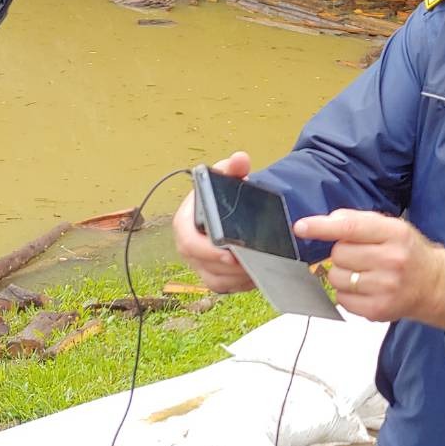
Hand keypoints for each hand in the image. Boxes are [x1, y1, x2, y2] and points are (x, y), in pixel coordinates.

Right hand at [172, 151, 256, 293]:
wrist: (230, 208)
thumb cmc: (225, 193)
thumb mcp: (230, 178)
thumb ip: (234, 168)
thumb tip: (240, 159)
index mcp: (185, 222)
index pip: (189, 241)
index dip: (208, 250)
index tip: (230, 254)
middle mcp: (187, 245)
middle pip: (203, 265)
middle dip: (228, 268)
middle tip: (252, 265)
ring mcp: (198, 262)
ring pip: (214, 279)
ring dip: (236, 278)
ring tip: (259, 271)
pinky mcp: (211, 274)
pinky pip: (223, 286)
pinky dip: (239, 284)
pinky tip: (257, 277)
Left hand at [294, 210, 444, 328]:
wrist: (434, 285)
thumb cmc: (409, 252)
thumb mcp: (392, 227)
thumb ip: (359, 220)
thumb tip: (328, 220)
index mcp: (394, 233)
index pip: (350, 228)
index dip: (322, 227)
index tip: (302, 227)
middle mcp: (391, 260)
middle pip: (339, 254)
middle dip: (342, 254)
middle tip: (361, 256)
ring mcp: (385, 287)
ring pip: (336, 278)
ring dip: (342, 275)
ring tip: (363, 274)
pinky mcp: (377, 310)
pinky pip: (341, 299)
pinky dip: (347, 294)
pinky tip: (365, 289)